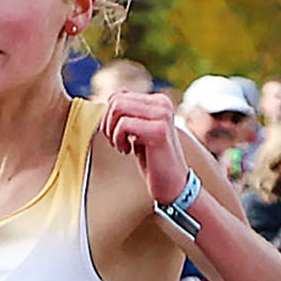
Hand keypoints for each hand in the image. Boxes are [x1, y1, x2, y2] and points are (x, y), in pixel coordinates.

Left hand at [102, 91, 189, 207]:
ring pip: (118, 108)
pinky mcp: (158, 131)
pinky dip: (118, 139)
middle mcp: (163, 104)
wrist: (172, 184)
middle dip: (107, 122)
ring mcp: (162, 116)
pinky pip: (124, 124)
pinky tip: (128, 150)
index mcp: (159, 101)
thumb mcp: (140, 131)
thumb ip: (130, 113)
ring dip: (112, 130)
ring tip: (121, 145)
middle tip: (116, 141)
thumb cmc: (154, 159)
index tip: (116, 134)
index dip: (109, 116)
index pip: (120, 95)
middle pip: (116, 100)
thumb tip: (112, 97)